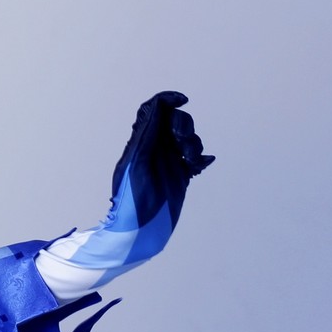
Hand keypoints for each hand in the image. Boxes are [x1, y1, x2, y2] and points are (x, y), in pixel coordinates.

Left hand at [111, 91, 212, 226]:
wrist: (139, 231)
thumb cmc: (131, 200)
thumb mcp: (136, 163)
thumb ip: (146, 134)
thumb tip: (157, 106)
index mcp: (141, 141)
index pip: (154, 109)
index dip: (168, 99)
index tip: (183, 100)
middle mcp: (154, 147)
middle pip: (175, 121)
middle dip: (184, 126)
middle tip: (183, 146)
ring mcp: (168, 161)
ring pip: (187, 139)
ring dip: (194, 145)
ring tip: (189, 162)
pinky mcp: (180, 175)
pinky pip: (194, 158)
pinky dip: (200, 158)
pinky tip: (199, 166)